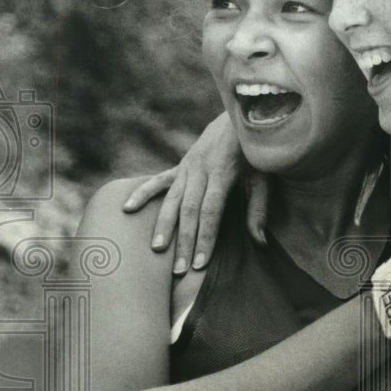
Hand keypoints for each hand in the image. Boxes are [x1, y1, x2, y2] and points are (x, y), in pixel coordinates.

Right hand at [121, 113, 269, 272]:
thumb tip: (261, 244)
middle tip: (178, 270)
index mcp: (223, 173)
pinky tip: (127, 209)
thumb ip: (259, 210)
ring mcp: (187, 167)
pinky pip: (158, 181)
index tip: (200, 264)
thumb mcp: (264, 178)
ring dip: (163, 225)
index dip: (205, 238)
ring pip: (171, 200)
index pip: (211, 212)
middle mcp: (201, 170)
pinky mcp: (179, 166)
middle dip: (184, 241)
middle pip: (189, 211)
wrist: (239, 120)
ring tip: (156, 250)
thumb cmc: (255, 155)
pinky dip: (142, 194)